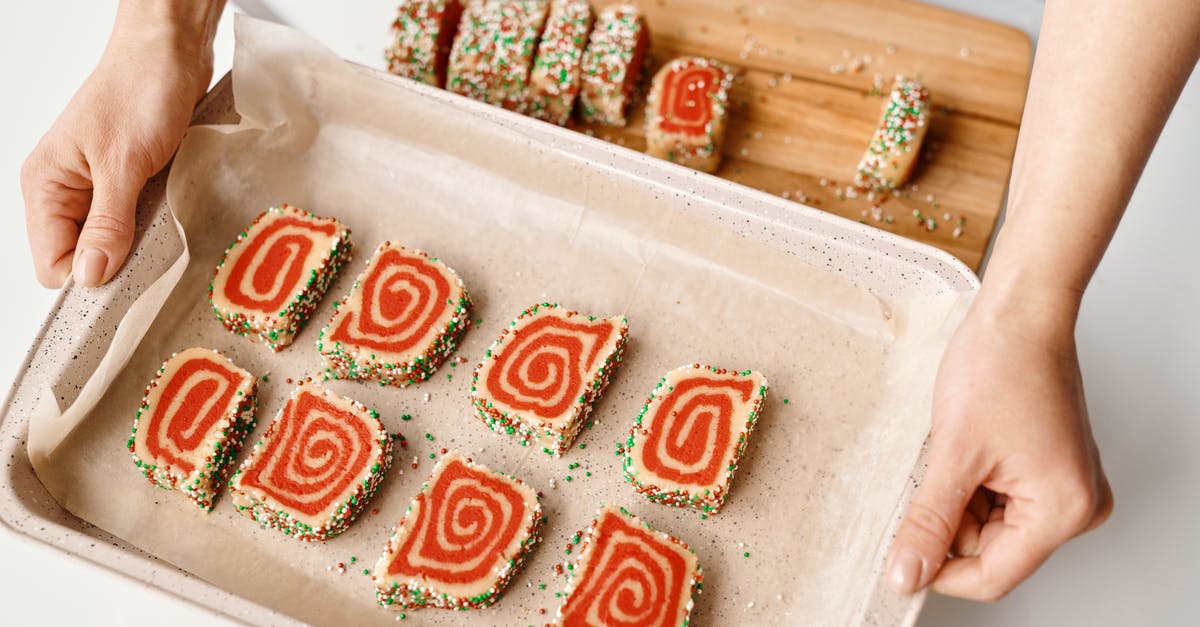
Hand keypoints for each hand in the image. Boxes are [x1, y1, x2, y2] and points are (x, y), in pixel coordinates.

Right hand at [21, 10, 213, 287]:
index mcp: (46, 186)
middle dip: (117, 264)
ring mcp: (97, 188)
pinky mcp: (129, 183)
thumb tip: (90, 276)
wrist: (170, 53)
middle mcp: (65, 191)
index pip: (53, 263)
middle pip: (83, 258)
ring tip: (166, 227)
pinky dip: (155, 227)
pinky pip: (136, 223)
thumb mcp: (123, 163)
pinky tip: (172, 217)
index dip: (89, 279)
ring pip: (112, 244)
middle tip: (155, 251)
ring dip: (140, 244)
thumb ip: (107, 223)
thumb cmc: (140, 92)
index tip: (128, 279)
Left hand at [887, 289, 1112, 600]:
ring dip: (958, 498)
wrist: (1018, 314)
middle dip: (948, 522)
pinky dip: (970, 482)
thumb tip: (908, 573)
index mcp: (1063, 509)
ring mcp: (1064, 487)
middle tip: (928, 476)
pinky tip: (965, 448)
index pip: (992, 576)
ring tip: (954, 450)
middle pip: (990, 550)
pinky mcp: (1048, 470)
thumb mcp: (953, 453)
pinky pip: (998, 498)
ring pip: (989, 525)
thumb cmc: (1001, 364)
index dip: (939, 572)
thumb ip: (928, 522)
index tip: (899, 561)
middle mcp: (1075, 505)